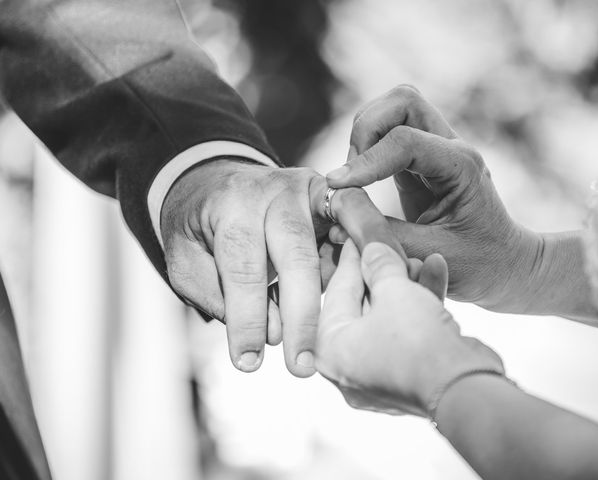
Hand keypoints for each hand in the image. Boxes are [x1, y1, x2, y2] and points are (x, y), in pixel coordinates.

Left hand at [160, 159, 404, 376]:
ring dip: (343, 288)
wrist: (216, 181)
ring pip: (333, 241)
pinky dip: (365, 252)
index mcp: (231, 205)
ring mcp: (309, 189)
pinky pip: (354, 225)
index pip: (242, 269)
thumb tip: (275, 332)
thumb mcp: (187, 261)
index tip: (248, 363)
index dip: (247, 320)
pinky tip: (376, 280)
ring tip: (345, 333)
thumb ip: (221, 296)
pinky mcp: (330, 196)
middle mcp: (274, 191)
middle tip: (301, 366)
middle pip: (295, 257)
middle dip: (299, 316)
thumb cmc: (199, 228)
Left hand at [315, 239, 502, 416]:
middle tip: (392, 246)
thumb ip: (379, 265)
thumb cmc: (416, 344)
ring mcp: (379, 373)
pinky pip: (407, 333)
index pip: (336, 291)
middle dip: (383, 272)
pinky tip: (436, 271)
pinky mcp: (409, 375)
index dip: (351, 258)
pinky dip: (420, 306)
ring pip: (388, 317)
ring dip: (406, 286)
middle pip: (363, 305)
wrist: (463, 390)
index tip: (357, 236)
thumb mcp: (394, 291)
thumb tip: (372, 249)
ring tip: (419, 258)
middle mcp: (348, 366)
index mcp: (329, 349)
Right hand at [327, 85, 542, 311]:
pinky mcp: (419, 158)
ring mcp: (436, 148)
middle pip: (402, 100)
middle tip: (352, 176)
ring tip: (355, 179)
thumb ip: (385, 235)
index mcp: (461, 166)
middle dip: (366, 131)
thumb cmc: (478, 264)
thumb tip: (336, 226)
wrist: (504, 264)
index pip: (405, 141)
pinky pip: (386, 131)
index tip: (337, 187)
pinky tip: (360, 180)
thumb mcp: (432, 255)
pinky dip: (365, 148)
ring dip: (364, 135)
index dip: (366, 161)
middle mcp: (450, 147)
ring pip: (391, 108)